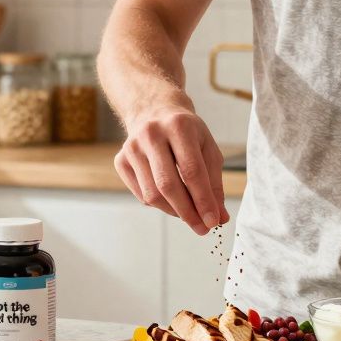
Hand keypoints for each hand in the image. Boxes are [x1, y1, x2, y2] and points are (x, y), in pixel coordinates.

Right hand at [114, 105, 229, 234]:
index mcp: (179, 126)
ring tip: (189, 214)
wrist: (154, 111)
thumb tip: (219, 218)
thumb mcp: (207, 149)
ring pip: (152, 194)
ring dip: (174, 212)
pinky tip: (171, 201)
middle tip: (202, 228)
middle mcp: (151, 134)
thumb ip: (214, 183)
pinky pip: (141, 195)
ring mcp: (132, 147)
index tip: (213, 221)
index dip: (203, 200)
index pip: (192, 171)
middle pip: (168, 185)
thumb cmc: (187, 133)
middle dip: (188, 212)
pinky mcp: (120, 160)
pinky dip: (159, 205)